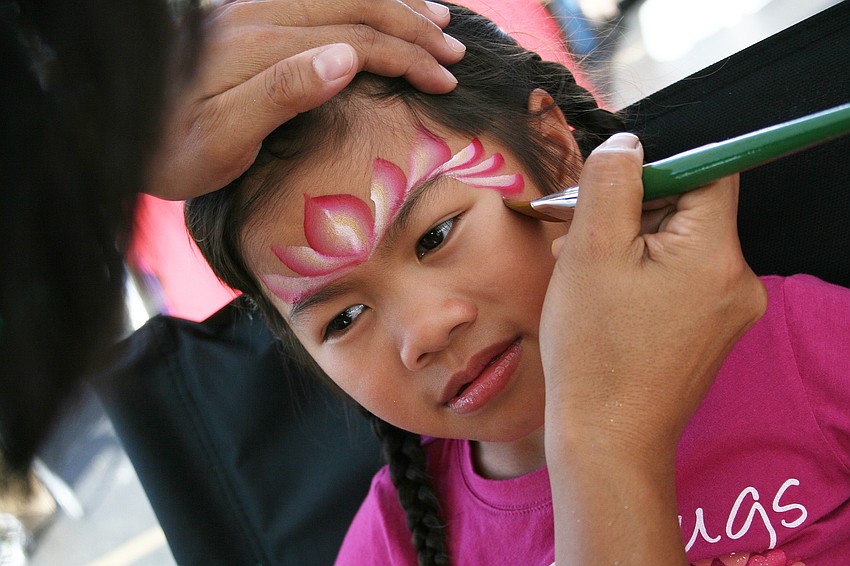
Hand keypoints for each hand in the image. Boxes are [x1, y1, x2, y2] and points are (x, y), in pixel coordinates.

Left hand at [145, 0, 464, 199]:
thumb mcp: (223, 137)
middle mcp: (261, 14)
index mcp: (263, 45)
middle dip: (413, 25)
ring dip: (393, 2)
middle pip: (357, 5)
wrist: (116, 123)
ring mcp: (252, 9)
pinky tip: (375, 6)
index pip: (357, 38)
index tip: (444, 81)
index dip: (407, 56)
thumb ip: (283, 93)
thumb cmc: (172, 146)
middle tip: (454, 50)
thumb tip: (348, 58)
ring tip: (435, 15)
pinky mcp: (245, 15)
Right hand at [540, 133, 766, 563]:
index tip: (613, 193)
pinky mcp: (711, 333)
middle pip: (691, 210)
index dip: (657, 171)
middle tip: (583, 238)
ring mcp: (729, 311)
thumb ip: (611, 184)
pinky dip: (646, 279)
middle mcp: (738, 280)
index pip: (708, 171)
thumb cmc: (594, 352)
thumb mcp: (589, 252)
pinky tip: (610, 304)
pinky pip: (681, 282)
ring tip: (592, 281)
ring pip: (680, 247)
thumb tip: (628, 145)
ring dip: (635, 248)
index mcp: (714, 252)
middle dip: (636, 214)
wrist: (607, 440)